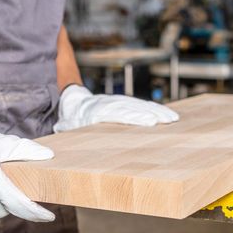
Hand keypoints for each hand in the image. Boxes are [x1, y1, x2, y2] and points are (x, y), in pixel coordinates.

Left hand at [54, 85, 178, 131]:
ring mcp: (120, 102)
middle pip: (134, 108)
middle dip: (151, 114)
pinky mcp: (125, 103)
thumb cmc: (71, 117)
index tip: (149, 122)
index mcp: (97, 110)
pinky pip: (142, 105)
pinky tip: (168, 115)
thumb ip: (66, 127)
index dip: (135, 117)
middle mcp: (111, 104)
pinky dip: (156, 109)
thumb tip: (59, 133)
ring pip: (141, 105)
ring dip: (157, 112)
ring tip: (173, 119)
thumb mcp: (66, 124)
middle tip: (167, 121)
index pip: (118, 113)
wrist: (73, 99)